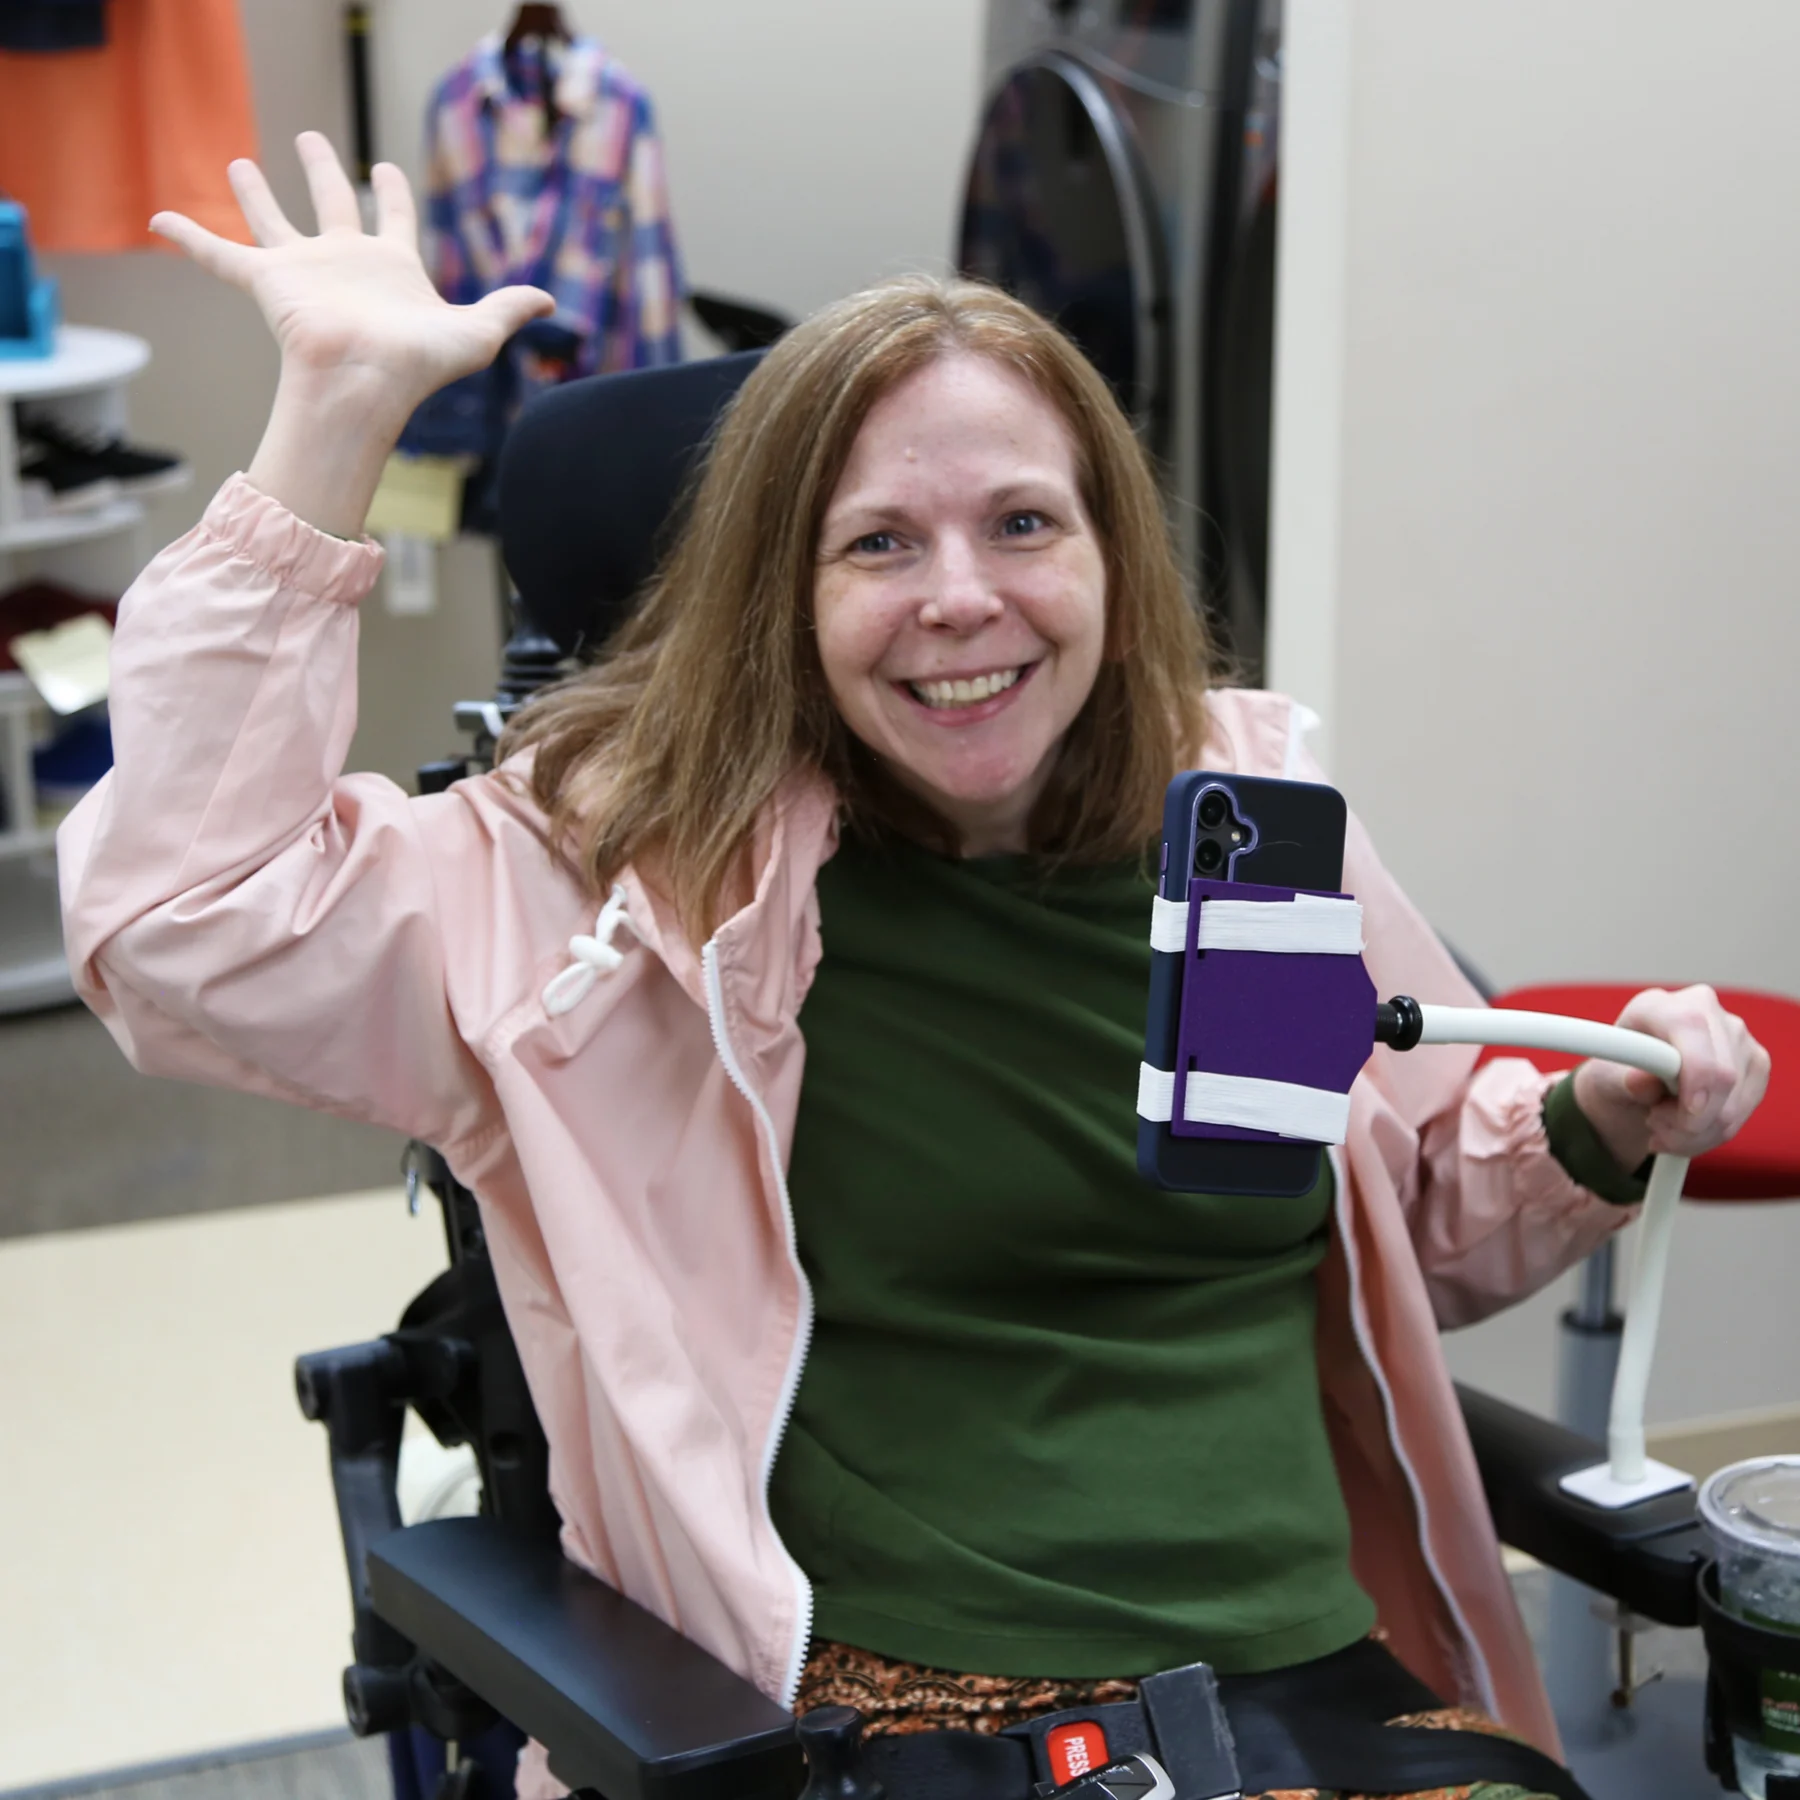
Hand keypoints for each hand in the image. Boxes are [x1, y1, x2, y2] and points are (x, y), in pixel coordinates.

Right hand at [154, 132, 552, 425]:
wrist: (364, 385)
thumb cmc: (419, 366)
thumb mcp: (477, 333)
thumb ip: (508, 309)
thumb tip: (550, 301)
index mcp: (392, 268)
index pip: (393, 218)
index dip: (391, 192)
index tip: (384, 166)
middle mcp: (346, 263)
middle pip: (331, 205)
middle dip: (322, 171)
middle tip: (309, 140)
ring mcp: (305, 271)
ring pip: (273, 219)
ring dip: (255, 192)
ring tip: (239, 160)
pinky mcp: (268, 282)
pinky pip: (219, 254)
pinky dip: (189, 238)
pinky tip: (158, 218)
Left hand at [1571, 984, 1769, 1174]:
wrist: (1633, 1085)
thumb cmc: (1616, 1076)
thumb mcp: (1606, 1079)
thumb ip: (1622, 1079)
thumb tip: (1641, 1081)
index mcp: (1659, 1005)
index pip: (1691, 1028)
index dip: (1694, 1075)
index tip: (1683, 1115)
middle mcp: (1704, 1010)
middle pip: (1722, 1075)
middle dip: (1689, 1120)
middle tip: (1654, 1127)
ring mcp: (1737, 1035)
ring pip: (1733, 1104)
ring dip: (1696, 1133)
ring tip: (1662, 1127)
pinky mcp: (1756, 1063)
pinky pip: (1744, 1113)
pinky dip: (1712, 1134)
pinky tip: (1685, 1129)